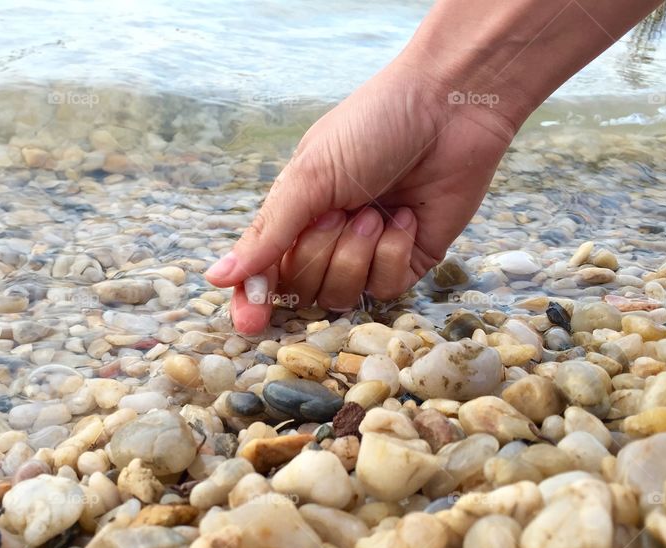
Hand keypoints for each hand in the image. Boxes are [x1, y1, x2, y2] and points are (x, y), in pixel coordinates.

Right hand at [204, 55, 516, 333]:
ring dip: (356, 253)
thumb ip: (267, 234)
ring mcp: (368, 253)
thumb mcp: (309, 177)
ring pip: (342, 295)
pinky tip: (406, 218)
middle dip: (318, 254)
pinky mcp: (409, 261)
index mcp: (294, 215)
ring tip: (375, 211)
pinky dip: (392, 252)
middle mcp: (328, 239)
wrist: (450, 107)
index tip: (251, 322)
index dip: (252, 301)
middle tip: (340, 211)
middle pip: (301, 289)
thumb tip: (216, 278)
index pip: (262, 274)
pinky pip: (386, 287)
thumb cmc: (372, 126)